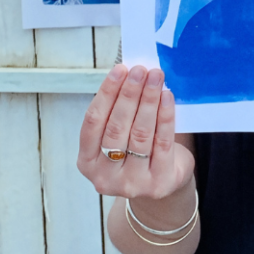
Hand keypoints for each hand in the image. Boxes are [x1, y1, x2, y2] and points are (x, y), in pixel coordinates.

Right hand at [77, 64, 194, 200]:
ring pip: (139, 134)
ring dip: (148, 100)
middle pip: (116, 127)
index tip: (120, 70)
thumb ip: (118, 112)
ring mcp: (131, 183)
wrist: (162, 183)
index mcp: (87, 162)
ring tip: (155, 77)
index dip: (106, 93)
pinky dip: (165, 116)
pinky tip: (166, 97)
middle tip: (140, 70)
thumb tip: (129, 74)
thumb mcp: (118, 137)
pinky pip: (162, 143)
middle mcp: (104, 177)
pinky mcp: (157, 184)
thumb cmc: (136, 152)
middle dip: (129, 94)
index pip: (93, 122)